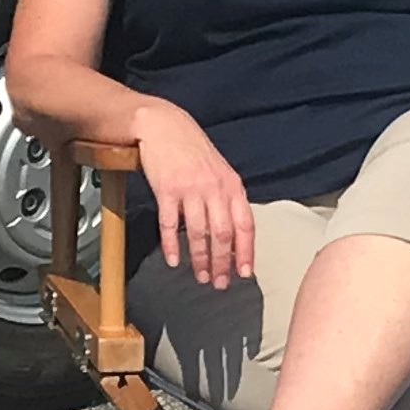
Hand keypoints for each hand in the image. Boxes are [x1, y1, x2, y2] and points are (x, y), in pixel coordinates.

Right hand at [134, 101, 255, 290]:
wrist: (164, 126)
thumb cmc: (193, 151)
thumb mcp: (219, 172)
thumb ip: (227, 201)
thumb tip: (233, 237)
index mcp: (232, 186)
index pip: (245, 225)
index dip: (246, 252)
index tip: (245, 273)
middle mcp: (214, 188)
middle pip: (223, 234)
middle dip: (222, 263)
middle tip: (219, 283)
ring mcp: (190, 189)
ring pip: (199, 233)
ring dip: (200, 259)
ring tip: (200, 276)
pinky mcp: (166, 189)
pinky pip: (170, 224)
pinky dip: (172, 245)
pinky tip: (173, 260)